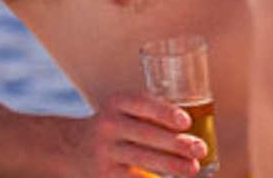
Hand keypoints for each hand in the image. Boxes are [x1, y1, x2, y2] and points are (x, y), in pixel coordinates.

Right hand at [71, 90, 206, 177]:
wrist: (72, 148)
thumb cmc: (115, 127)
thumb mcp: (123, 110)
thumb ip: (150, 114)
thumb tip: (197, 128)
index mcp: (116, 103)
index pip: (140, 103)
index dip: (164, 112)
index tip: (186, 122)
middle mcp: (107, 125)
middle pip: (145, 134)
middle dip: (176, 143)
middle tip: (200, 149)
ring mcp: (105, 152)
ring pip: (142, 159)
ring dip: (171, 165)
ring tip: (193, 169)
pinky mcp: (105, 175)